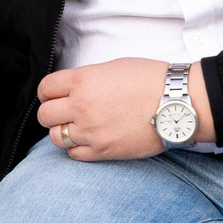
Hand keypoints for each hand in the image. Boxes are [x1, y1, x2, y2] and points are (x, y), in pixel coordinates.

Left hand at [34, 58, 211, 160]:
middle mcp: (82, 106)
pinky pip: (74, 155)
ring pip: (55, 137)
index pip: (45, 89)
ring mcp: (91, 131)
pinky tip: (90, 140)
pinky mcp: (103, 151)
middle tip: (64, 113)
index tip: (53, 96)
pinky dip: (77, 149)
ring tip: (78, 128)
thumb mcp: (114, 67)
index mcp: (83, 81)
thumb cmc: (152, 80)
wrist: (178, 103)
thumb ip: (88, 78)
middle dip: (52, 113)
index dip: (47, 93)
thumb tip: (75, 88)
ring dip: (63, 132)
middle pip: (45, 115)